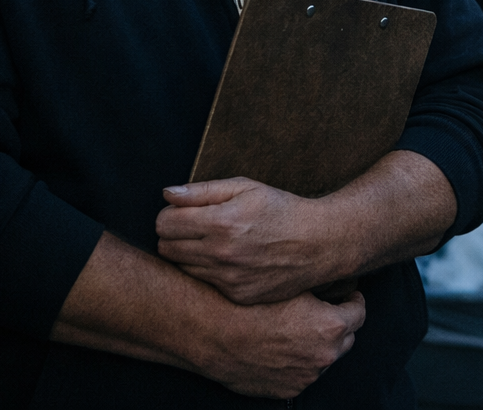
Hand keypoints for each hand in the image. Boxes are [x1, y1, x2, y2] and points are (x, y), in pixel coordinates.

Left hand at [157, 177, 345, 304]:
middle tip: (196, 227)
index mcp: (221, 222)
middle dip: (175, 234)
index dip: (171, 214)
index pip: (164, 223)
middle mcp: (221, 254)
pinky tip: (230, 260)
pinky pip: (205, 284)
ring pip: (181, 268)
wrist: (318, 243)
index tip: (184, 212)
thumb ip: (202, 191)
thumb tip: (167, 194)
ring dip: (190, 255)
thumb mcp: (245, 187)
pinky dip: (210, 272)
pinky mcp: (236, 295)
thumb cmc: (280, 209)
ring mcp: (228, 279)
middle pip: (166, 248)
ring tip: (214, 243)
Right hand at [200, 290, 364, 398]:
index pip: (360, 312)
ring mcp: (307, 375)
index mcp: (331, 326)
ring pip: (325, 357)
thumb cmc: (250, 304)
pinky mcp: (288, 389)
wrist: (214, 334)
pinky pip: (304, 373)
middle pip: (346, 337)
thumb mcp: (292, 284)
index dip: (353, 300)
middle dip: (339, 323)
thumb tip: (337, 279)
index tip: (347, 295)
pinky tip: (283, 347)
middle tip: (323, 310)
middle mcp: (324, 355)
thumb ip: (322, 285)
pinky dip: (300, 362)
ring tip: (298, 329)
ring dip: (319, 345)